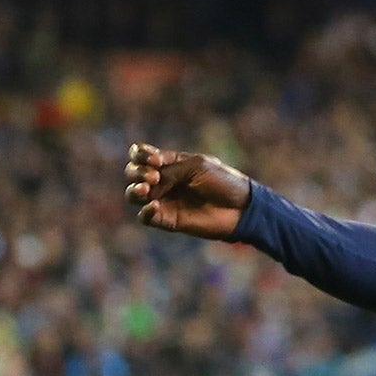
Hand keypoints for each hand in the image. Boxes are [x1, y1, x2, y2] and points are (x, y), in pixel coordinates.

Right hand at [126, 143, 251, 238]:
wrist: (241, 208)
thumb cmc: (223, 182)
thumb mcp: (197, 167)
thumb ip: (171, 170)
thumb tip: (150, 180)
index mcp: (169, 163)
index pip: (141, 154)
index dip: (140, 154)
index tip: (154, 160)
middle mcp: (163, 181)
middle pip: (133, 173)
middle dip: (137, 171)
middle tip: (154, 177)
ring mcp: (164, 200)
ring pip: (134, 195)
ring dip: (135, 190)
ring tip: (147, 189)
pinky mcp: (168, 220)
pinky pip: (145, 217)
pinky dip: (145, 211)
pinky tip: (154, 205)